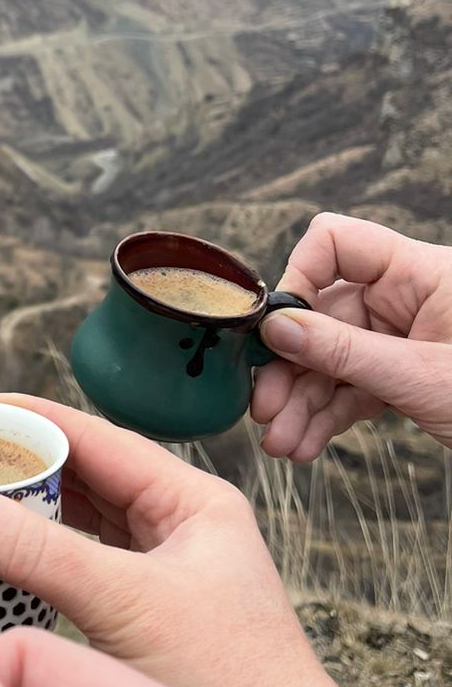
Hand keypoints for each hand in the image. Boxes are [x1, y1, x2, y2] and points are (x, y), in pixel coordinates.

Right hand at [0, 396, 344, 686]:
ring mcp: (162, 575)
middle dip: (12, 463)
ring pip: (74, 523)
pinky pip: (74, 570)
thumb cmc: (233, 684)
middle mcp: (178, 527)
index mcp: (193, 501)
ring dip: (18, 511)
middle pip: (79, 474)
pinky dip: (30, 560)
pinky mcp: (145, 621)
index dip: (23, 419)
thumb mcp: (125, 603)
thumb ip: (34, 551)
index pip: (92, 435)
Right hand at [251, 213, 451, 459]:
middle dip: (292, 365)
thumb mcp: (421, 377)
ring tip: (282, 443)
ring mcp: (405, 336)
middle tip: (264, 407)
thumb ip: (344, 353)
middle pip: (325, 313)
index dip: (301, 276)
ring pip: (333, 358)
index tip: (277, 327)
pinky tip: (307, 443)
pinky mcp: (406, 374)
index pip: (338, 243)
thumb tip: (276, 328)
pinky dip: (328, 415)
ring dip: (303, 401)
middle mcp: (408, 298)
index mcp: (421, 273)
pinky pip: (353, 386)